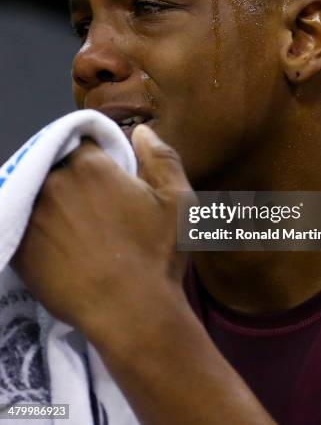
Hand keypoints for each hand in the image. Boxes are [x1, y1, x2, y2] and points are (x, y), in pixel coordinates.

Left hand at [12, 125, 194, 334]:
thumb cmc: (159, 255)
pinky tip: (58, 246)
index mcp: (91, 166)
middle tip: (93, 207)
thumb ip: (162, 158)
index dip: (96, 160)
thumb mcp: (179, 202)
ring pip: (38, 194)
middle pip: (57, 167)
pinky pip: (24, 224)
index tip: (107, 179)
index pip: (83, 144)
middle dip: (73, 179)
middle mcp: (53, 183)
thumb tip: (141, 130)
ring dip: (53, 202)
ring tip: (74, 227)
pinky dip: (37, 228)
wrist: (131, 313)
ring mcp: (31, 215)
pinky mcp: (19, 247)